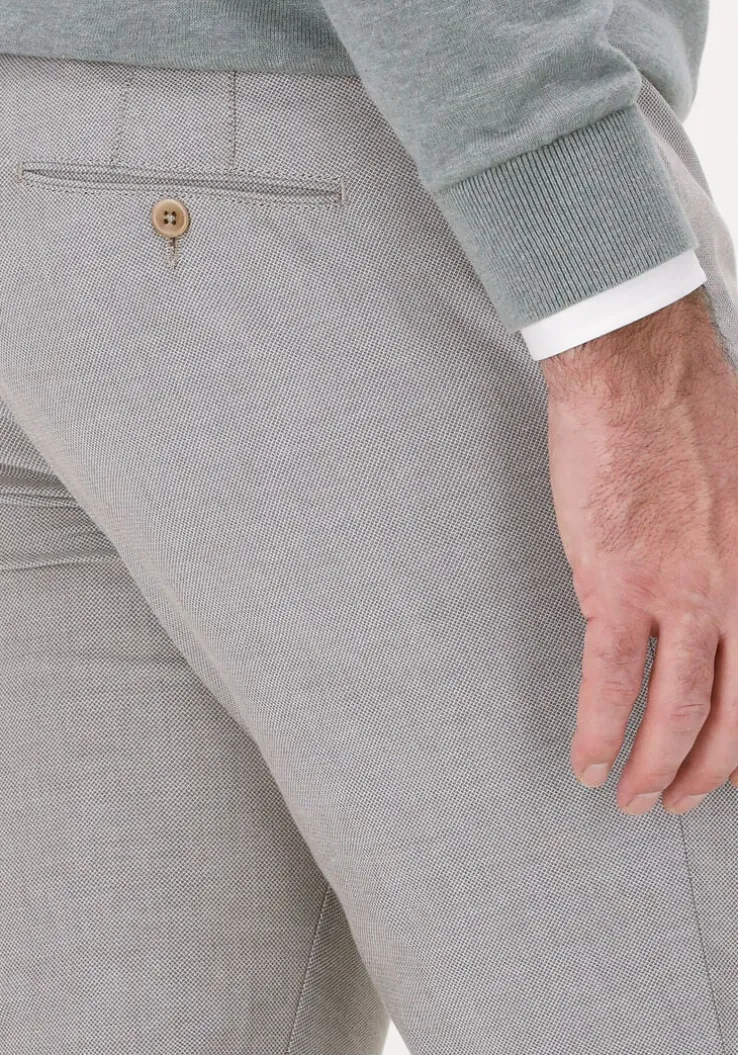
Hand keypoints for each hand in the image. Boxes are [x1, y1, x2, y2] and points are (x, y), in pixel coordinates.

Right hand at [539, 286, 737, 815]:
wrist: (638, 370)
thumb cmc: (685, 409)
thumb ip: (727, 550)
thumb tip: (698, 588)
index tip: (722, 754)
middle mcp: (736, 591)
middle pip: (735, 713)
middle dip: (707, 770)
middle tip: (680, 799)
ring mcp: (681, 593)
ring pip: (681, 711)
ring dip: (658, 768)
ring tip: (636, 799)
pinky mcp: (618, 585)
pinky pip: (612, 682)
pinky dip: (602, 732)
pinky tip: (591, 761)